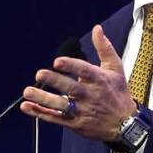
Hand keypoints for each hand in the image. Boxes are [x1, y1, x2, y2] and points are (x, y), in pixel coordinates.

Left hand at [20, 25, 136, 140]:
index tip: (57, 61)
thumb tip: (97, 28)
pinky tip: (27, 107)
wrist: (125, 124)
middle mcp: (89, 95)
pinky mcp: (75, 123)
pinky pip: (55, 119)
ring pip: (60, 105)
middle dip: (54, 81)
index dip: (71, 65)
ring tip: (28, 92)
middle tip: (39, 74)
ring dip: (43, 99)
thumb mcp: (116, 68)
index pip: (84, 71)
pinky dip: (40, 113)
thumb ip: (104, 48)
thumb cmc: (118, 92)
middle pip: (70, 88)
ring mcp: (81, 110)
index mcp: (99, 79)